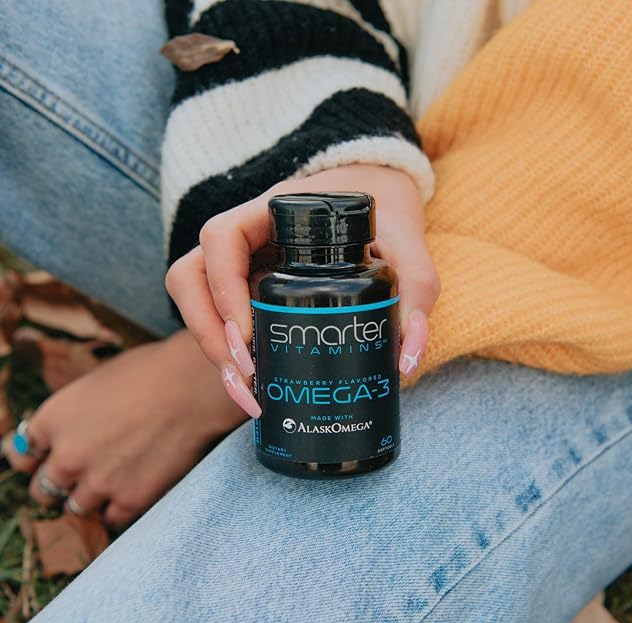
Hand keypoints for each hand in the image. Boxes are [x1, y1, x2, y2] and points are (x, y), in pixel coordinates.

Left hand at [3, 330, 246, 526]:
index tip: (50, 458)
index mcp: (53, 419)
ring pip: (76, 508)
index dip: (39, 457)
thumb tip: (78, 426)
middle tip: (85, 474)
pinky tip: (137, 487)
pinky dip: (121, 507)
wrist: (192, 387)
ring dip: (92, 497)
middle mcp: (66, 456)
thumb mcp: (98, 382)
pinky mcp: (129, 500)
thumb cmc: (152, 372)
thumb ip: (77, 412)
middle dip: (61, 483)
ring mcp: (97, 482)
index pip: (22, 454)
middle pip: (43, 489)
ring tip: (117, 479)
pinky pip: (112, 518)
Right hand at [165, 164, 440, 416]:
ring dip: (210, 347)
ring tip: (247, 390)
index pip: (222, 237)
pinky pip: (220, 316)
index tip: (249, 333)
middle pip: (191, 277)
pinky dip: (228, 350)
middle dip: (208, 332)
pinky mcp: (249, 288)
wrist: (378, 199)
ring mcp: (242, 263)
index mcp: (270, 212)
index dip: (223, 287)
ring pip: (194, 298)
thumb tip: (403, 362)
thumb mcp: (406, 241)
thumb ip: (416, 288)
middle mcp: (246, 237)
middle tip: (247, 376)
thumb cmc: (385, 214)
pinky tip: (255, 382)